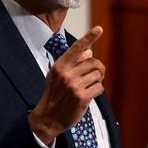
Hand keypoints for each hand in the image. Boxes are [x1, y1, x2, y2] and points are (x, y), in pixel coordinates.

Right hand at [28, 26, 104, 144]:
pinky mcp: (82, 97)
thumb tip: (89, 52)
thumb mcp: (58, 77)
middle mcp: (66, 74)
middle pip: (94, 62)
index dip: (89, 37)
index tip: (99, 29)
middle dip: (98, 69)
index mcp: (60, 66)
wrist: (47, 118)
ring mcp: (74, 86)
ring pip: (98, 75)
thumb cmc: (54, 95)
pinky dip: (98, 90)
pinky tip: (90, 95)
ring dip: (98, 81)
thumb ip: (72, 64)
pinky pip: (99, 87)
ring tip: (90, 86)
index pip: (77, 48)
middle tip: (94, 76)